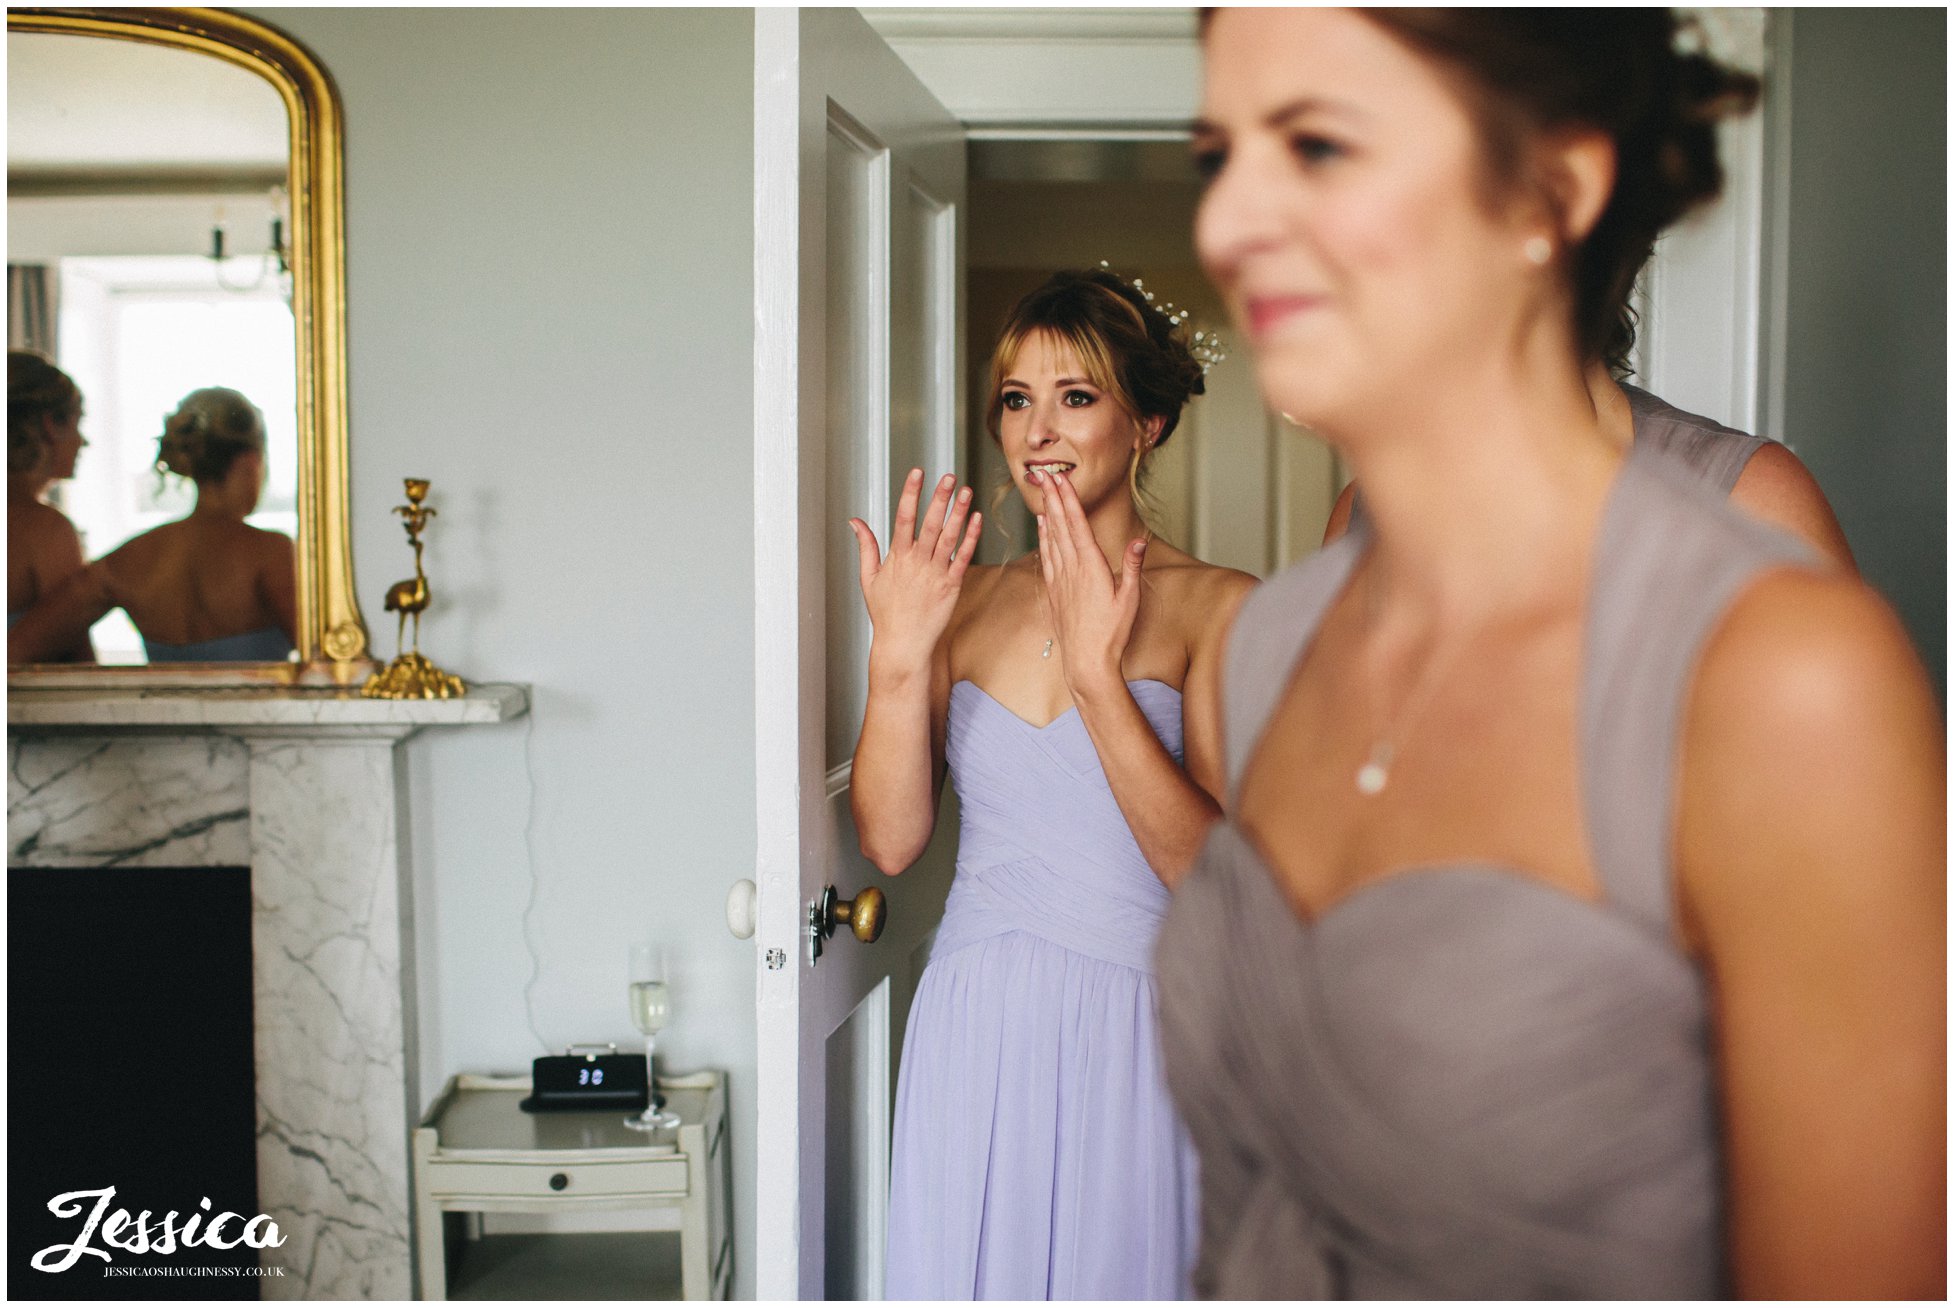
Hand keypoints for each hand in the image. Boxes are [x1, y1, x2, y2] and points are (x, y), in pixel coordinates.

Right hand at [848, 469, 981, 674]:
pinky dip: (971, 538)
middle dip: (940, 498)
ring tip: (967, 491)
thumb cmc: (886, 613)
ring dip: (959, 513)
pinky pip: (963, 558)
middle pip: (930, 523)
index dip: (911, 493)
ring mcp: (935, 574)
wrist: (903, 644)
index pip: (903, 517)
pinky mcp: (951, 586)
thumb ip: (865, 546)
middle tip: (950, 476)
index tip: (918, 472)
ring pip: (949, 537)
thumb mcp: (868, 578)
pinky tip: (977, 520)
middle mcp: (917, 562)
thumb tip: (854, 522)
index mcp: (896, 557)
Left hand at [1034, 469, 1144, 698]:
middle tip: (1046, 474)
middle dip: (1054, 497)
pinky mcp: (1053, 591)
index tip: (1061, 479)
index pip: (1077, 524)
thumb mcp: (1129, 599)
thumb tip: (1139, 541)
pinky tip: (1042, 527)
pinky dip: (1043, 537)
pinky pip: (1046, 556)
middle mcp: (1071, 569)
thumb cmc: (1112, 633)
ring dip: (1047, 512)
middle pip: (1060, 525)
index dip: (1068, 499)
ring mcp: (1059, 579)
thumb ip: (1132, 566)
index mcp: (1091, 567)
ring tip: (1043, 492)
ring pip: (1051, 538)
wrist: (1086, 661)